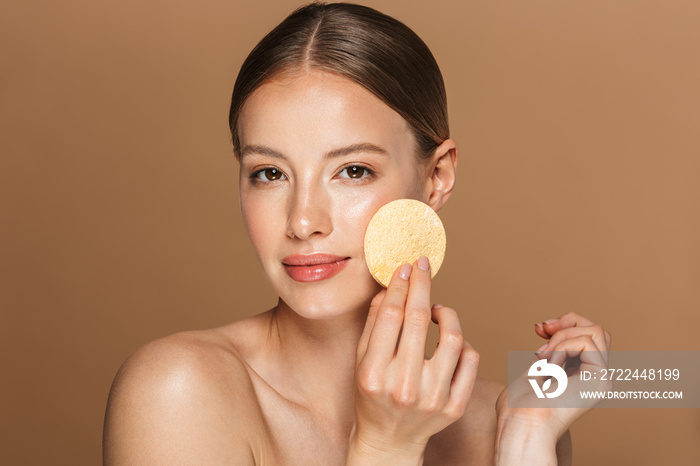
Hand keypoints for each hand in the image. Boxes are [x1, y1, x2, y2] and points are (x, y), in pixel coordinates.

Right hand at [348, 257, 478, 463]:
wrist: (389, 441)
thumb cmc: (372, 397)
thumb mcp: (361, 361)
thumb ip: (374, 324)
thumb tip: (390, 287)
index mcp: (374, 374)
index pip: (391, 316)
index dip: (400, 286)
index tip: (405, 268)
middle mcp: (403, 387)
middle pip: (418, 320)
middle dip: (422, 285)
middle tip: (423, 268)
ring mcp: (432, 399)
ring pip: (453, 338)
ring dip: (446, 314)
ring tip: (437, 310)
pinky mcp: (455, 407)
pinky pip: (471, 361)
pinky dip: (463, 343)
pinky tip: (450, 339)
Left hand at [495, 312, 610, 463]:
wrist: (521, 424)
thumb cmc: (519, 406)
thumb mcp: (534, 368)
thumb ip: (549, 352)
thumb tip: (551, 329)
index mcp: (581, 376)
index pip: (587, 336)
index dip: (565, 323)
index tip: (539, 328)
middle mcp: (595, 377)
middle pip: (598, 330)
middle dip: (569, 320)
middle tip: (541, 329)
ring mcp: (600, 379)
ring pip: (596, 332)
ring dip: (562, 336)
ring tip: (543, 355)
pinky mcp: (600, 379)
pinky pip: (587, 342)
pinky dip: (563, 346)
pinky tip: (550, 366)